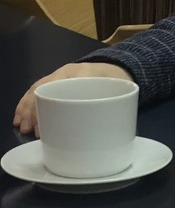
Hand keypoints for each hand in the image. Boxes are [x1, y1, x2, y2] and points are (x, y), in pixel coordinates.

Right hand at [12, 63, 133, 135]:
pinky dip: (26, 103)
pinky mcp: (55, 78)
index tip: (44, 126)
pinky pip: (36, 88)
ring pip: (37, 89)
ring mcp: (60, 73)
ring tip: (23, 128)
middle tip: (31, 132)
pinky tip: (20, 117)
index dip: (51, 107)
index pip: (62, 88)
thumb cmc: (117, 84)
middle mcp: (70, 72)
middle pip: (45, 89)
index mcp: (86, 74)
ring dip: (27, 109)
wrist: (115, 67)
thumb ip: (114, 110)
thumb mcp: (121, 95)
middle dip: (34, 111)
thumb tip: (107, 140)